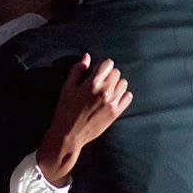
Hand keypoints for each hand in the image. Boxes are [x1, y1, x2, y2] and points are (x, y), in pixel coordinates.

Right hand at [36, 54, 131, 185]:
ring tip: (107, 89)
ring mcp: (111, 103)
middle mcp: (104, 92)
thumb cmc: (65, 110)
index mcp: (92, 84)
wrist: (69, 135)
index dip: (103, 66)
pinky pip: (128, 97)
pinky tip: (114, 97)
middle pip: (116, 73)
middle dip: (109, 74)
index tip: (98, 71)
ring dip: (116, 83)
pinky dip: (123, 95)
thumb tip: (87, 56)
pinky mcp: (115, 113)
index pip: (108, 64)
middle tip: (101, 81)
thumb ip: (77, 70)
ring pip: (123, 84)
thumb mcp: (67, 88)